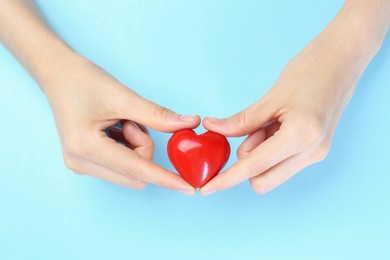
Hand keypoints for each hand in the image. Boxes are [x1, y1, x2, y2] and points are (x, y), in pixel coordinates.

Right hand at [44, 57, 198, 194]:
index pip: (136, 169)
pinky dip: (127, 148)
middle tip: (130, 122)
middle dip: (143, 147)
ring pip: (130, 171)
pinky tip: (114, 129)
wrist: (58, 74)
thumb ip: (158, 116)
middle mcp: (80, 163)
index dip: (165, 179)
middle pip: (136, 174)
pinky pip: (121, 166)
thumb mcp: (124, 97)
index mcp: (86, 147)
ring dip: (135, 147)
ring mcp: (81, 165)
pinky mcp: (84, 162)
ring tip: (119, 122)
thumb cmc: (85, 81)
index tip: (188, 188)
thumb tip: (190, 123)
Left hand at [200, 0, 388, 194]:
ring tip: (269, 122)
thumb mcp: (271, 97)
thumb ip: (242, 121)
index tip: (208, 188)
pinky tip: (276, 126)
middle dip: (247, 162)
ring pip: (272, 173)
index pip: (254, 167)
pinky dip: (270, 150)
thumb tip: (213, 128)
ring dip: (260, 154)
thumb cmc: (309, 71)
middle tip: (254, 129)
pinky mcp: (316, 150)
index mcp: (301, 136)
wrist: (342, 60)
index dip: (227, 179)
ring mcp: (316, 153)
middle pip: (262, 180)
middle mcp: (312, 152)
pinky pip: (283, 162)